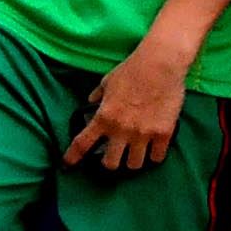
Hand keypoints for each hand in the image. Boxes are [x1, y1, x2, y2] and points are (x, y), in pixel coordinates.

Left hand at [66, 44, 192, 174]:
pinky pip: (157, 158)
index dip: (73, 157)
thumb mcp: (107, 82)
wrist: (160, 65)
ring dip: (132, 161)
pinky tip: (153, 150)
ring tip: (135, 153)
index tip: (67, 165)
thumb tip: (91, 102)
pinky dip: (154, 156)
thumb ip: (98, 96)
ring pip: (134, 165)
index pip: (82, 143)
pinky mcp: (163, 134)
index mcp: (104, 117)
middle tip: (114, 156)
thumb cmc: (131, 70)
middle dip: (110, 162)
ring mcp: (143, 134)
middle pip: (110, 164)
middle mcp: (121, 130)